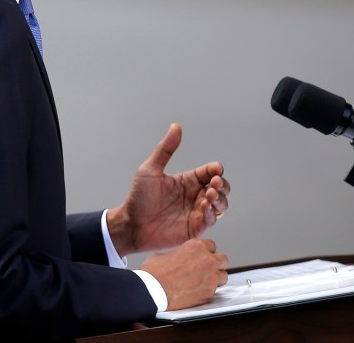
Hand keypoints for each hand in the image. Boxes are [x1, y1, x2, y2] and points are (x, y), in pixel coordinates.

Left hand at [108, 123, 229, 256]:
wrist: (131, 224)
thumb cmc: (138, 197)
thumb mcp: (150, 170)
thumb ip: (165, 150)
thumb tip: (176, 126)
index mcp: (187, 180)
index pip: (209, 172)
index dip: (216, 170)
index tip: (216, 169)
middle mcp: (194, 195)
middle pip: (220, 188)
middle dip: (222, 184)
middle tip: (214, 184)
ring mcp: (195, 212)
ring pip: (220, 204)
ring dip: (220, 199)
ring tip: (208, 195)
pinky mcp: (194, 228)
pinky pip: (211, 220)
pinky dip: (212, 213)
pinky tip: (203, 207)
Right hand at [140, 238, 227, 310]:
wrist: (153, 290)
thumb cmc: (155, 272)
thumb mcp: (165, 254)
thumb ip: (179, 253)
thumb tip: (179, 257)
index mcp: (196, 246)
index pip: (212, 245)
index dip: (206, 252)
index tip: (201, 258)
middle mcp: (207, 259)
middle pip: (223, 259)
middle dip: (216, 264)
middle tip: (207, 269)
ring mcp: (211, 277)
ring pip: (224, 276)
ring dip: (216, 278)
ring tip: (204, 281)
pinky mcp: (209, 293)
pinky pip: (216, 290)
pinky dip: (209, 291)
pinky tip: (198, 291)